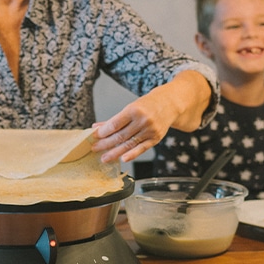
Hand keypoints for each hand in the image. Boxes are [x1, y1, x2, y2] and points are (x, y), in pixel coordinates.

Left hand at [90, 70, 211, 162]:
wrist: (170, 103)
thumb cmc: (147, 105)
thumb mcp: (130, 107)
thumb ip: (114, 119)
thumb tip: (96, 128)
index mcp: (134, 110)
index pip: (115, 124)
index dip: (103, 132)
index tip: (94, 136)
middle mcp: (143, 121)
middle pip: (120, 136)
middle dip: (105, 143)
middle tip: (94, 148)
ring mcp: (150, 130)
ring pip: (129, 144)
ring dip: (115, 152)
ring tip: (104, 158)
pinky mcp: (156, 138)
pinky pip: (142, 148)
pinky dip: (132, 155)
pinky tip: (122, 159)